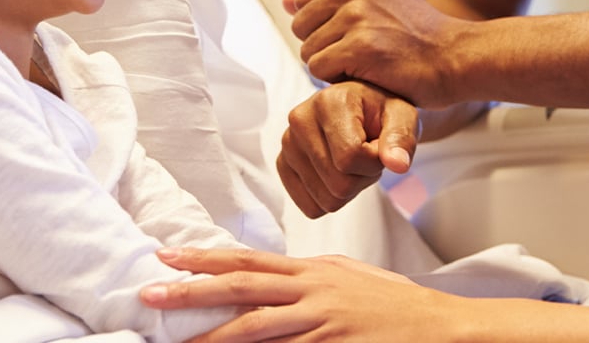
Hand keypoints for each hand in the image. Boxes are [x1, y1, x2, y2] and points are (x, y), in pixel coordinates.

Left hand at [142, 247, 458, 342]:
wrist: (437, 326)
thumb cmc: (393, 305)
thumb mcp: (348, 276)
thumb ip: (309, 276)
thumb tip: (275, 274)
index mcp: (313, 271)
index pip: (249, 260)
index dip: (206, 257)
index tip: (167, 255)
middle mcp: (312, 291)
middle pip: (242, 288)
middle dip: (193, 290)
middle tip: (151, 292)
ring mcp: (322, 323)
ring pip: (256, 328)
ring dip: (212, 335)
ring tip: (177, 341)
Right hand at [276, 80, 416, 217]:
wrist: (363, 109)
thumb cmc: (383, 112)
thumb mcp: (403, 117)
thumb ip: (402, 138)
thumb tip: (397, 164)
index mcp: (328, 101)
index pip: (350, 158)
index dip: (374, 163)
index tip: (379, 146)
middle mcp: (300, 119)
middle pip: (339, 184)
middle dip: (363, 177)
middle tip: (367, 155)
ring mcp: (288, 144)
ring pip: (326, 200)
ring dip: (349, 188)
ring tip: (352, 160)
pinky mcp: (283, 164)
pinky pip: (310, 207)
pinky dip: (330, 197)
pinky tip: (337, 171)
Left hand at [285, 0, 467, 106]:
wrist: (455, 57)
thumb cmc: (419, 36)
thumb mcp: (375, 2)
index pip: (304, 3)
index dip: (325, 27)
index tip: (356, 34)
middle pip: (301, 27)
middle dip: (324, 46)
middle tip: (361, 52)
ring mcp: (356, 14)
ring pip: (308, 51)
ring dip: (333, 65)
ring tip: (367, 62)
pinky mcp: (359, 45)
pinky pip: (319, 70)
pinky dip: (339, 79)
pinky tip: (368, 73)